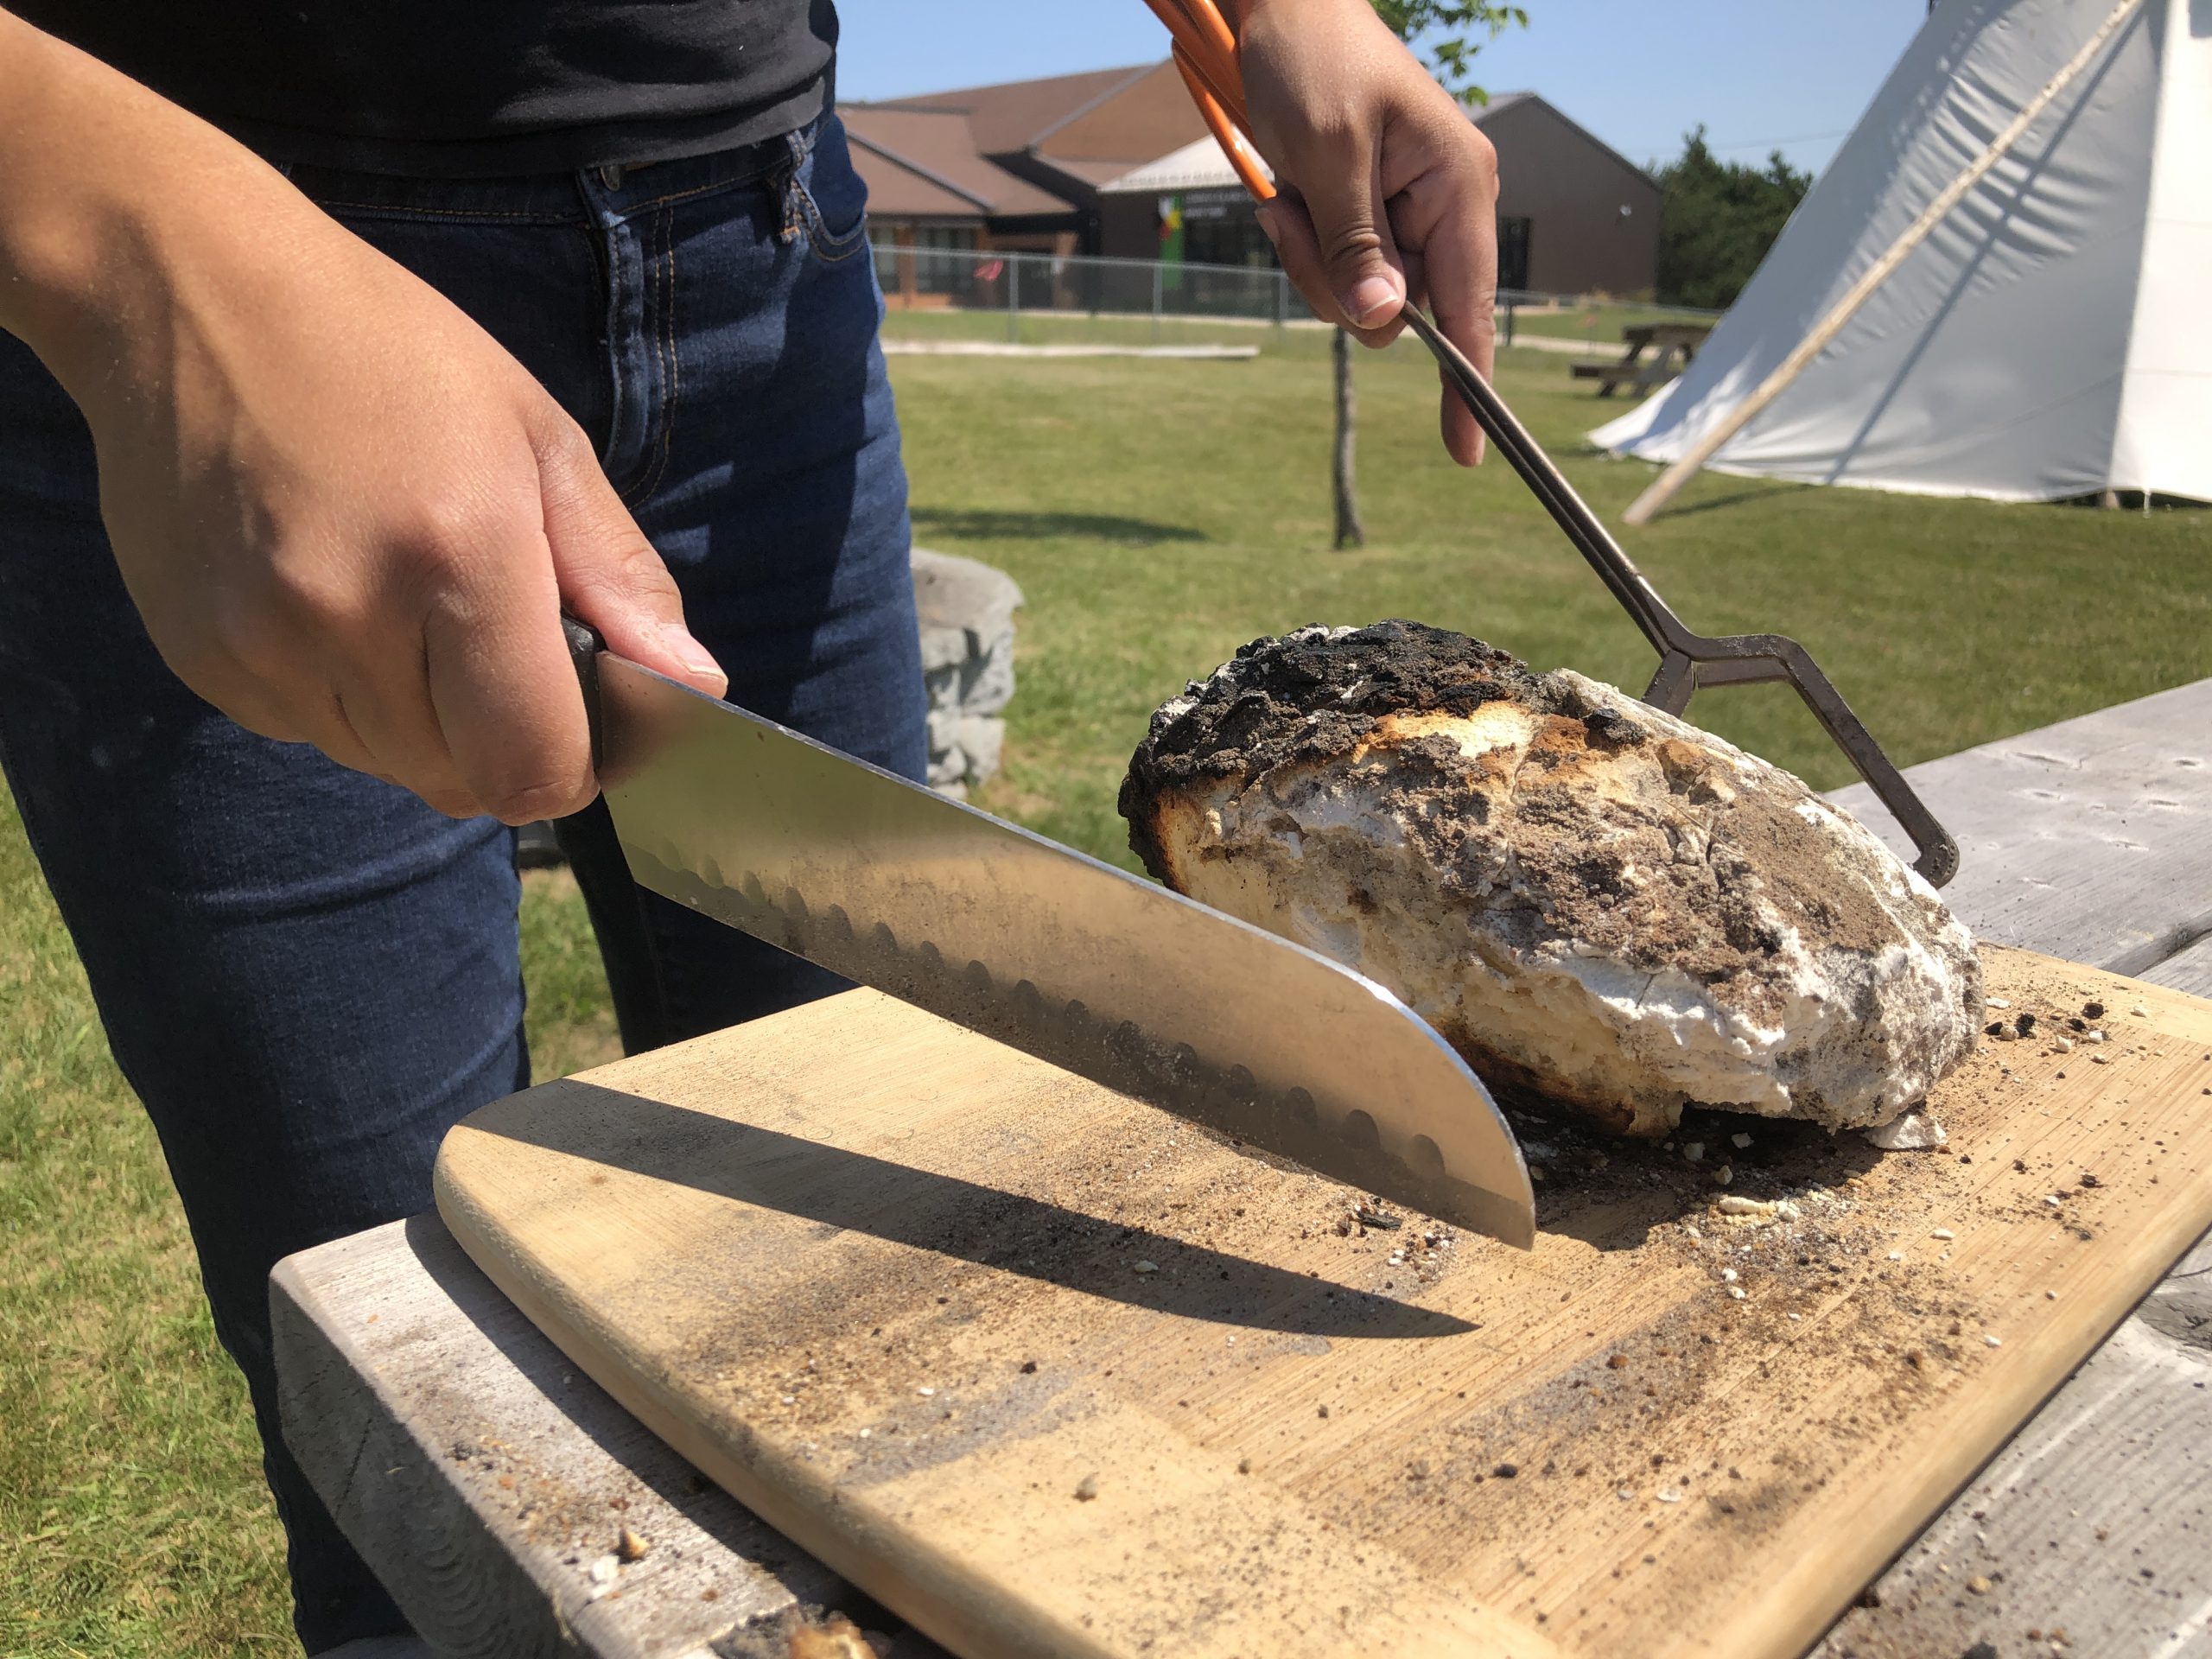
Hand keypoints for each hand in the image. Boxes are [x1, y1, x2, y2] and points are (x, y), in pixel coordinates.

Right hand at [0, 18, 723, 823]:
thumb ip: (620, 579)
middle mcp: (348, 620)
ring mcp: (260, 649)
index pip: (535, 768)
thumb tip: (693, 686)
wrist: (183, 294)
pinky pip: (311, 730)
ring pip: (388, 764)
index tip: (587, 712)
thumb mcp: (539, 440)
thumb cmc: (387, 353)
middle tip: (497, 640)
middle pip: (464, 782)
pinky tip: (333, 594)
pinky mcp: (203, 662)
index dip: (579, 761)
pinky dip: (346, 695)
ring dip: (425, 720)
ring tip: (407, 599)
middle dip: (502, 738)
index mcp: (455, 558)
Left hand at [1231, 0, 1498, 463]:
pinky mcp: (1367, 219)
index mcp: (1459, 186)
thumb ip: (1356, 241)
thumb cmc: (1313, 62)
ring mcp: (1405, 216)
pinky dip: (1303, 248)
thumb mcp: (1328, 153)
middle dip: (1335, 284)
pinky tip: (1287, 197)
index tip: (1469, 451)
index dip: (1467, 381)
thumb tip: (1384, 320)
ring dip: (1310, 262)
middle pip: (1398, 311)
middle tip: (1293, 218)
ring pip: (1359, 299)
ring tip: (1288, 196)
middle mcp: (1444, 207)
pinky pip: (1338, 272)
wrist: (1279, 12)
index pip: (1472, 306)